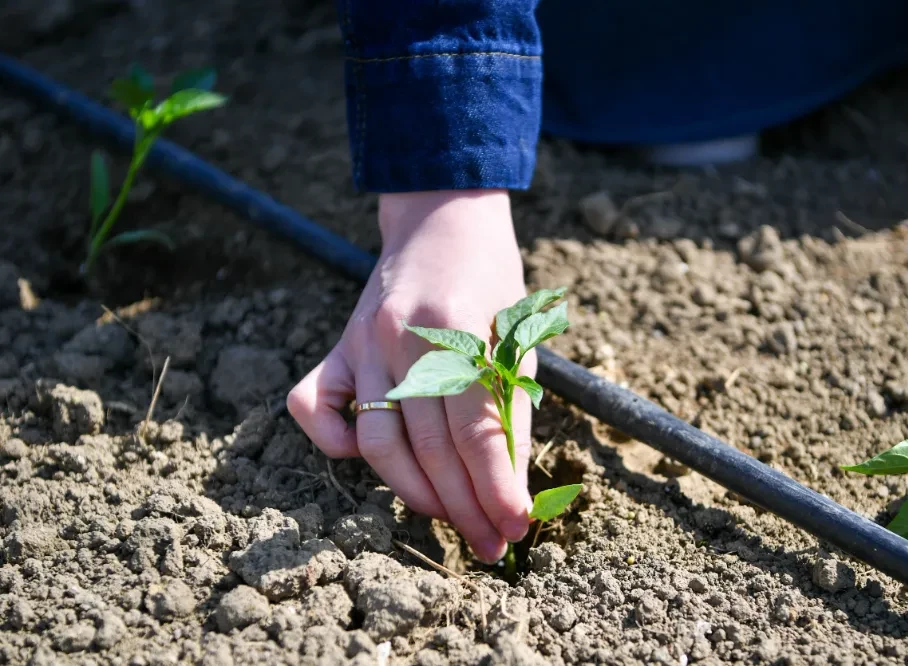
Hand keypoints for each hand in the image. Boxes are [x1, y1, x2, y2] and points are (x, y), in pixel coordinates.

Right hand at [287, 190, 533, 562]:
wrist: (442, 220)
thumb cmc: (490, 281)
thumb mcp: (515, 336)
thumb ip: (508, 408)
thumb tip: (510, 489)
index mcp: (456, 327)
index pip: (475, 431)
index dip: (495, 489)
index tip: (514, 530)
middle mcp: (400, 337)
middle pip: (428, 447)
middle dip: (463, 507)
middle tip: (489, 544)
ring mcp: (360, 342)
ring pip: (375, 442)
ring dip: (413, 493)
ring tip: (448, 518)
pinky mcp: (336, 347)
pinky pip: (311, 406)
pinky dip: (334, 443)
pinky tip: (372, 459)